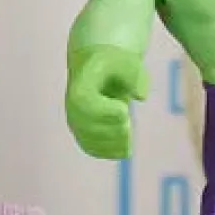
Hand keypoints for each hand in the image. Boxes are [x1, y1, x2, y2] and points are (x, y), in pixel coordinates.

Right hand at [65, 45, 147, 159]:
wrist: (97, 72)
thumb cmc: (114, 66)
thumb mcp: (127, 62)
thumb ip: (136, 75)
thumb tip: (141, 97)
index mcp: (80, 90)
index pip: (88, 107)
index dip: (108, 113)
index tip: (125, 109)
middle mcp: (73, 111)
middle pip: (91, 128)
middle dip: (115, 128)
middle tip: (128, 121)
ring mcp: (76, 126)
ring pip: (93, 144)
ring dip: (116, 142)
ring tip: (129, 133)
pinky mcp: (83, 137)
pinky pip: (95, 151)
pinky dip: (113, 152)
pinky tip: (126, 147)